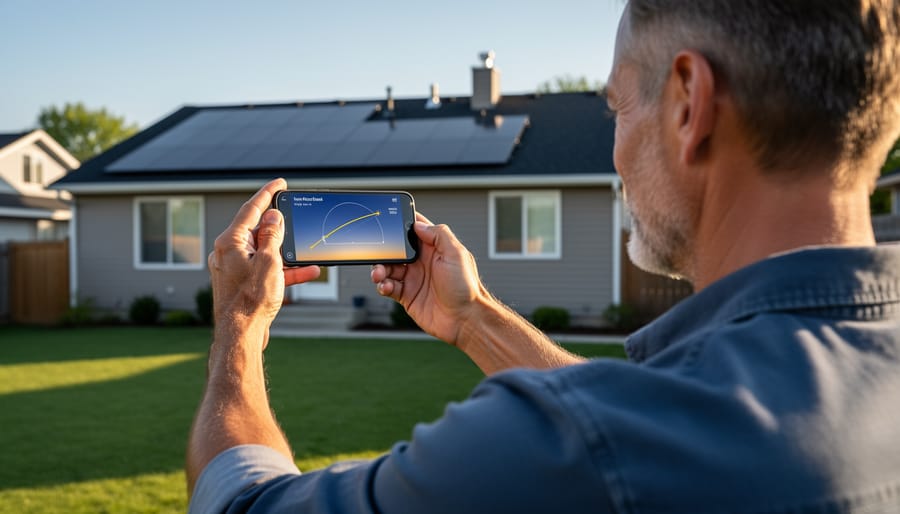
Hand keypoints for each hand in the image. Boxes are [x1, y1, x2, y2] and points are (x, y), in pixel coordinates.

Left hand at [208, 178, 319, 344]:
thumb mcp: (269, 261)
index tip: (280, 183)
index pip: (251, 209)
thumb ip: (272, 235)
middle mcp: (228, 252)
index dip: (268, 193)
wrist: (241, 335)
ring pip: (264, 251)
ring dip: (286, 252)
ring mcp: (234, 268)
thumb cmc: (251, 300)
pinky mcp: (242, 283)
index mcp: (230, 242)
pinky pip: (265, 269)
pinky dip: (283, 269)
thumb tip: (273, 217)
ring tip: (307, 252)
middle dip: (280, 227)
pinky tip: (307, 272)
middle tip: (295, 218)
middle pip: (258, 230)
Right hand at [371, 214, 489, 344]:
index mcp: (434, 249)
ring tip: (379, 274)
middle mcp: (422, 262)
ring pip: (388, 268)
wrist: (465, 320)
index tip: (387, 221)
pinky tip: (386, 287)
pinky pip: (388, 287)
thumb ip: (439, 235)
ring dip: (380, 269)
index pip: (415, 230)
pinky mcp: (407, 296)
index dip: (402, 224)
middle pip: (396, 250)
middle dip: (384, 250)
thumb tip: (418, 224)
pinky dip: (383, 285)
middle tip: (378, 254)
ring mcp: (414, 279)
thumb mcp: (456, 254)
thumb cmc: (466, 288)